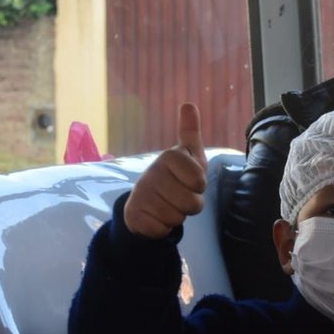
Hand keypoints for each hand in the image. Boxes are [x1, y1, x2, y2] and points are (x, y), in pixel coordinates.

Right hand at [124, 103, 207, 238]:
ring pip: (177, 218)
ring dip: (176, 216)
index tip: (190, 181)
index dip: (199, 186)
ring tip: (167, 205)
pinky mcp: (133, 215)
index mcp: (169, 156)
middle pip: (192, 203)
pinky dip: (162, 228)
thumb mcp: (189, 156)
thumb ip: (190, 133)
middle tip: (178, 196)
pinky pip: (161, 230)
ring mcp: (141, 194)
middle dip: (190, 205)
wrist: (146, 203)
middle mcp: (152, 172)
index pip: (199, 180)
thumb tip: (188, 104)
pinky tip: (155, 217)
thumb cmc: (175, 178)